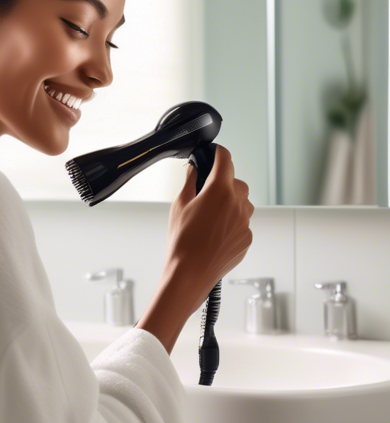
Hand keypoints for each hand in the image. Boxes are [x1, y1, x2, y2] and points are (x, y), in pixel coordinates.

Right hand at [164, 144, 253, 308]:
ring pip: (242, 203)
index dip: (219, 153)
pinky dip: (232, 222)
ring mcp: (245, 222)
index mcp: (219, 190)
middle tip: (205, 194)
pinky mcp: (247, 238)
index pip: (226, 159)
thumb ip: (190, 181)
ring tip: (209, 217)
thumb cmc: (182, 241)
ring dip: (230, 203)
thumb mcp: (179, 205)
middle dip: (223, 183)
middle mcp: (238, 203)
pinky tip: (214, 233)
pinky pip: (242, 222)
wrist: (190, 272)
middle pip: (236, 182)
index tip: (215, 153)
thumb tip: (194, 169)